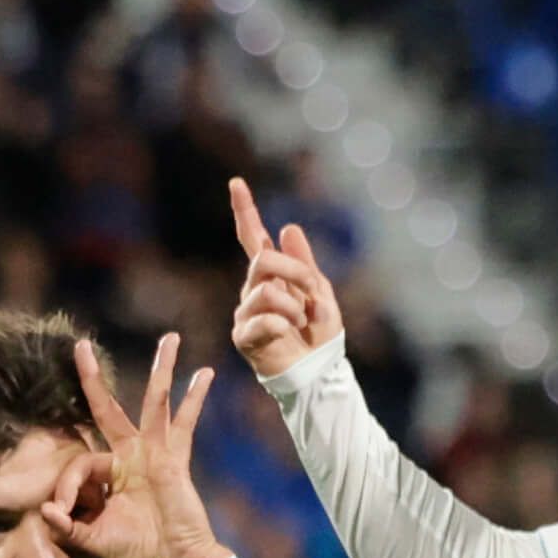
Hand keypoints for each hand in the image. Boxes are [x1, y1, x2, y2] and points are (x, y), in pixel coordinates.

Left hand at [41, 332, 227, 557]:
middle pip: (108, 409)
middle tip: (80, 346)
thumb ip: (68, 529)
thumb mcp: (93, 543)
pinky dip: (195, 399)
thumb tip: (44, 511)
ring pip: (154, 403)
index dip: (65, 486)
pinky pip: (185, 424)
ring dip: (161, 370)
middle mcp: (129, 455)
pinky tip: (205, 374)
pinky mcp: (175, 459)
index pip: (79, 461)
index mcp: (107, 473)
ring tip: (170, 339)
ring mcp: (154, 453)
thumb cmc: (137, 552)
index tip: (60, 513)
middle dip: (92, 379)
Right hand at [228, 177, 344, 377]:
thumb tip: (287, 227)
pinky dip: (283, 326)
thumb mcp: (321, 293)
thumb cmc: (320, 337)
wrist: (319, 374)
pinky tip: (288, 336)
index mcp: (272, 276)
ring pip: (266, 291)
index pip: (254, 238)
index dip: (245, 211)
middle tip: (312, 293)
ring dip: (294, 306)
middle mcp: (254, 290)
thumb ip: (304, 263)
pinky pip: (263, 320)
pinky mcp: (243, 336)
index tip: (237, 183)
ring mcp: (245, 313)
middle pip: (264, 259)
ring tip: (302, 323)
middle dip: (295, 272)